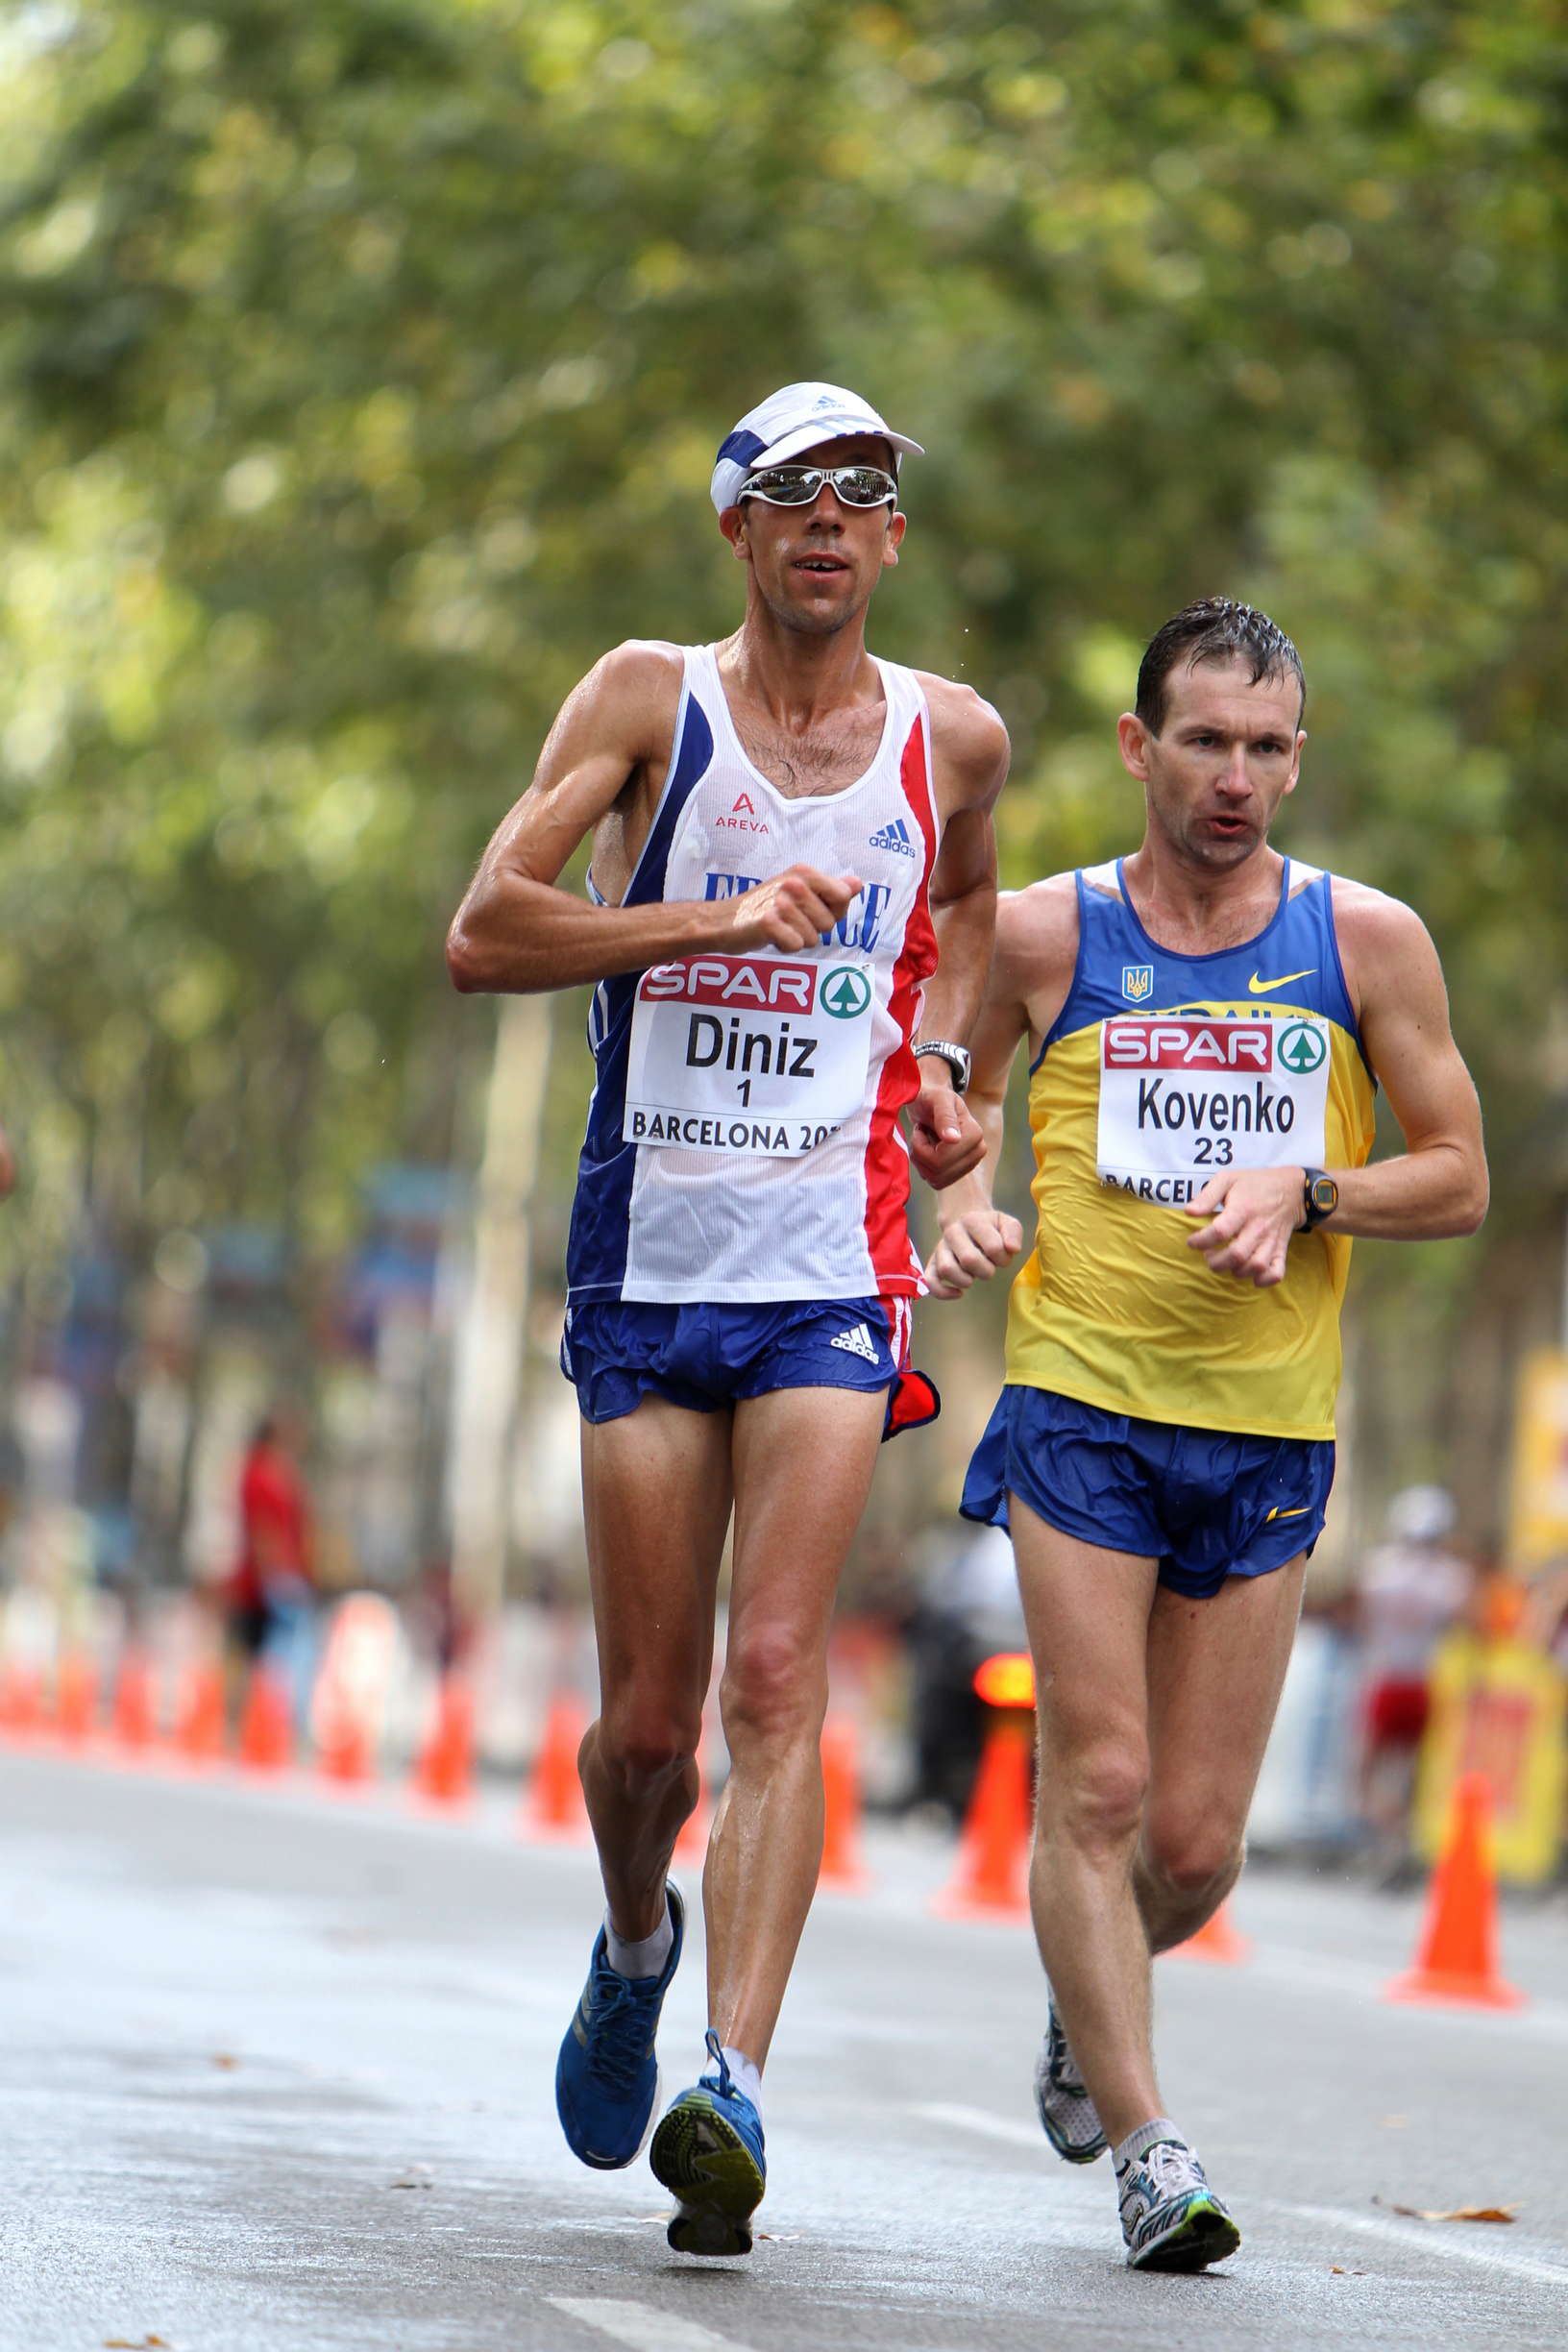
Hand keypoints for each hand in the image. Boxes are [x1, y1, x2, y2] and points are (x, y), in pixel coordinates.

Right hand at [721, 865, 861, 953]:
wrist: (724, 920)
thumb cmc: (765, 906)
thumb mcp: (799, 890)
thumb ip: (830, 888)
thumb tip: (858, 884)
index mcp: (804, 872)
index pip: (844, 896)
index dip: (832, 910)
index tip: (811, 909)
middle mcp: (794, 883)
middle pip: (829, 923)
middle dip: (813, 929)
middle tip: (789, 920)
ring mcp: (781, 903)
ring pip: (814, 938)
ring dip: (797, 939)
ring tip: (779, 928)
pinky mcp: (768, 923)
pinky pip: (797, 946)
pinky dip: (785, 948)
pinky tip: (771, 937)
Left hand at [909, 1081, 985, 1189]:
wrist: (930, 1104)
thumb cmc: (932, 1098)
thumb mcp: (937, 1099)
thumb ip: (945, 1116)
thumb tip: (954, 1139)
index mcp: (975, 1134)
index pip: (940, 1159)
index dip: (921, 1146)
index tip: (921, 1127)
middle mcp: (978, 1151)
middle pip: (938, 1171)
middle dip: (920, 1154)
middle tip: (919, 1134)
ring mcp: (970, 1164)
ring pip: (935, 1179)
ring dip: (921, 1161)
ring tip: (923, 1140)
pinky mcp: (959, 1173)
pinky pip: (936, 1183)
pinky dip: (925, 1168)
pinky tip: (927, 1151)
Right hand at [923, 1206, 1023, 1297]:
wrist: (968, 1224)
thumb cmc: (991, 1229)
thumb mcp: (1007, 1224)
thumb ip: (1013, 1233)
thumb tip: (1012, 1249)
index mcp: (972, 1221)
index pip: (993, 1247)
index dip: (1003, 1258)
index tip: (1003, 1256)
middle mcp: (952, 1232)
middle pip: (969, 1259)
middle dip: (986, 1271)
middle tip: (989, 1267)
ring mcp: (940, 1248)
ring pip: (946, 1269)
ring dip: (965, 1280)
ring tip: (973, 1277)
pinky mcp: (932, 1264)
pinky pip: (930, 1281)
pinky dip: (943, 1292)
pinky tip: (959, 1293)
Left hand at [1185, 1165, 1304, 1287]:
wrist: (1293, 1188)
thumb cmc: (1255, 1184)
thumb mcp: (1228, 1179)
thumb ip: (1207, 1195)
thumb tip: (1189, 1212)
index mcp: (1243, 1209)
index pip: (1220, 1231)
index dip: (1201, 1241)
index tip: (1192, 1242)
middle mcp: (1258, 1227)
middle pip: (1236, 1255)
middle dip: (1216, 1262)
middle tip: (1208, 1255)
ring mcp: (1271, 1240)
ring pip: (1255, 1266)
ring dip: (1236, 1271)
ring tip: (1226, 1262)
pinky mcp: (1281, 1249)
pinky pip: (1277, 1272)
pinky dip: (1264, 1280)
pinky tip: (1251, 1276)